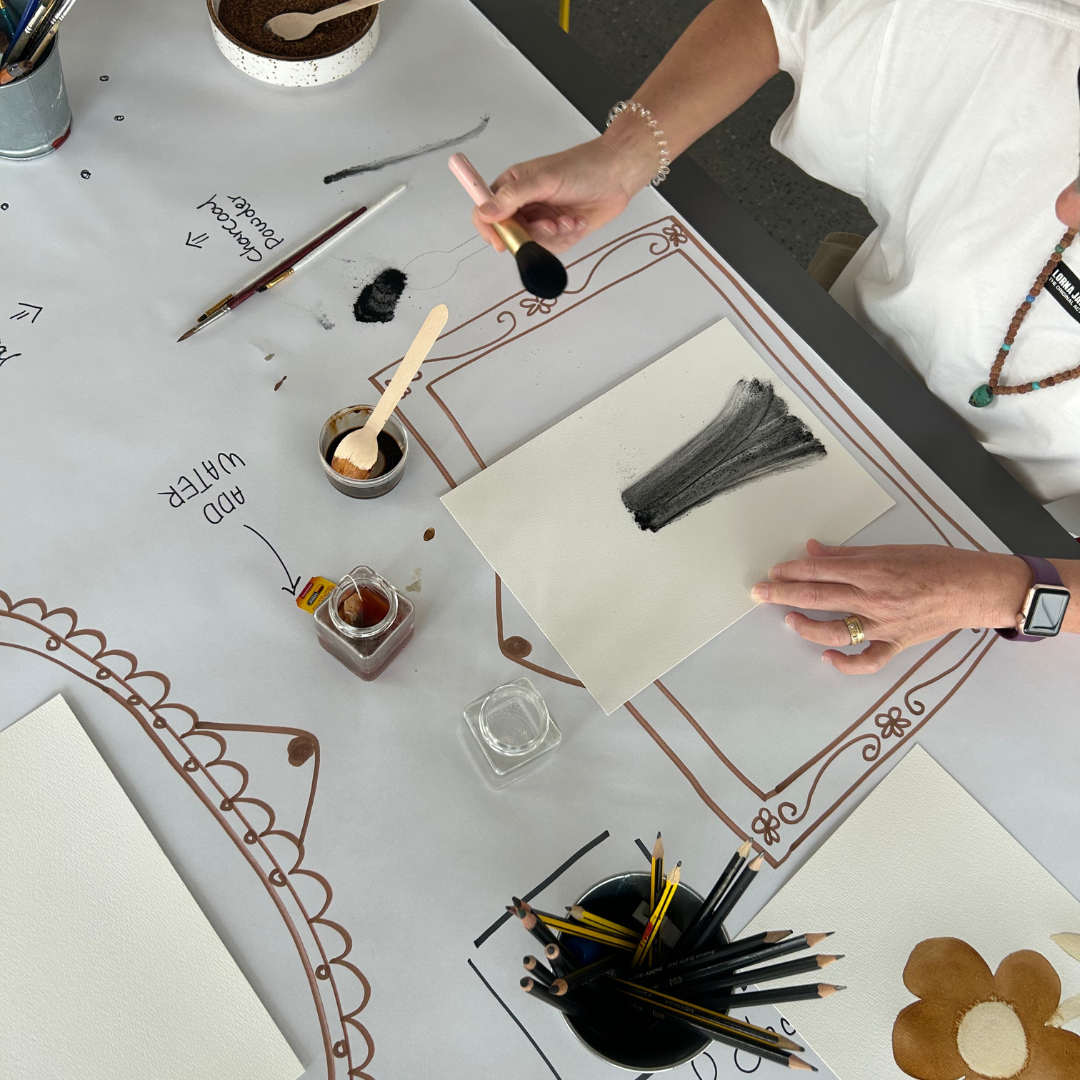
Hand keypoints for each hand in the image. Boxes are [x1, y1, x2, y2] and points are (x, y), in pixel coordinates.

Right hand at [471, 130, 657, 254]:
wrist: (618, 175)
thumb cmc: (582, 168)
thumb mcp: (544, 180)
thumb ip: (512, 197)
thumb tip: (484, 213)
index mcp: (512, 187)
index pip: (486, 213)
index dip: (489, 229)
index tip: (502, 241)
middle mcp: (523, 206)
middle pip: (510, 235)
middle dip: (531, 235)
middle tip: (551, 224)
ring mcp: (540, 222)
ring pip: (532, 246)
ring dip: (553, 236)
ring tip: (569, 219)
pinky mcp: (558, 234)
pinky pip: (552, 248)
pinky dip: (566, 237)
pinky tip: (577, 222)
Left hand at [750, 540, 1031, 673]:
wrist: (976, 588)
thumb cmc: (937, 563)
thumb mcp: (892, 550)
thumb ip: (849, 554)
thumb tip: (814, 550)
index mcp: (873, 570)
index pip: (821, 571)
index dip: (792, 571)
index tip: (772, 572)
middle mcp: (875, 598)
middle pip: (819, 598)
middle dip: (784, 595)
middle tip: (760, 593)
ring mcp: (885, 625)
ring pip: (837, 632)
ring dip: (808, 628)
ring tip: (790, 621)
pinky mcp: (897, 643)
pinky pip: (868, 661)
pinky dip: (847, 663)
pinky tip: (828, 658)